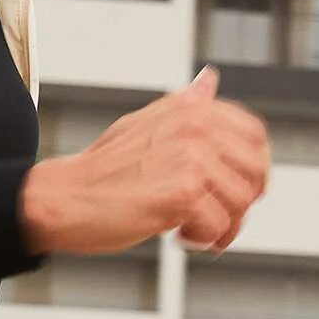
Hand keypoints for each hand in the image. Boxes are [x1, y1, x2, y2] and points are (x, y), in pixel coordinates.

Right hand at [17, 65, 269, 257]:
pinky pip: (219, 226)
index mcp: (189, 108)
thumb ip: (185, 104)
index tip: (235, 188)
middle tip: (217, 218)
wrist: (62, 197)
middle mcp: (195, 126)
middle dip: (242, 202)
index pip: (254, 134)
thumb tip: (209, 79)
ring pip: (241, 202)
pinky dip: (203, 239)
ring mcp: (190, 158)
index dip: (253, 168)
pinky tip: (178, 236)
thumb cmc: (99, 170)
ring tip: (193, 231)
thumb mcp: (144, 123)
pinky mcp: (182, 193)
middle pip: (255, 171)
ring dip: (223, 226)